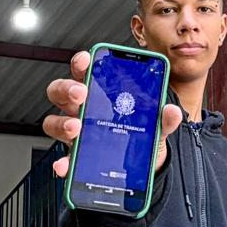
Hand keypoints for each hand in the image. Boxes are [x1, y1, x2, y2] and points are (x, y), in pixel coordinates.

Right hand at [43, 50, 182, 177]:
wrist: (142, 166)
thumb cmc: (141, 135)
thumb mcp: (155, 125)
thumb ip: (163, 118)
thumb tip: (172, 111)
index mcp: (100, 94)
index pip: (85, 71)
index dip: (82, 62)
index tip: (86, 59)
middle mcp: (82, 110)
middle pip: (60, 91)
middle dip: (67, 88)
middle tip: (81, 92)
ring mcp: (76, 133)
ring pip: (54, 121)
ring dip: (62, 123)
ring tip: (76, 128)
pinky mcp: (76, 156)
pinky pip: (63, 158)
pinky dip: (63, 162)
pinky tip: (66, 165)